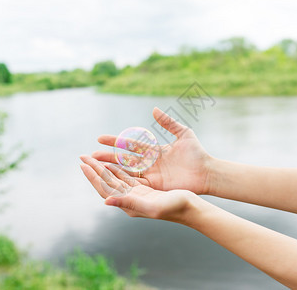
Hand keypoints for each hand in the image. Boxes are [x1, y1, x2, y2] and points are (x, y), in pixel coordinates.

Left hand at [80, 156, 196, 221]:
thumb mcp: (152, 206)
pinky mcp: (145, 188)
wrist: (192, 208)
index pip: (106, 188)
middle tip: (82, 157)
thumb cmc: (175, 208)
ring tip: (92, 158)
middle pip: (107, 182)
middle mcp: (130, 199)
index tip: (83, 164)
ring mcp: (137, 193)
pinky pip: (127, 177)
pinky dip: (117, 169)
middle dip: (94, 169)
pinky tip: (111, 163)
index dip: (93, 176)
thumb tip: (105, 201)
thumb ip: (129, 203)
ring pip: (115, 178)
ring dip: (103, 168)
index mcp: (129, 203)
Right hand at [91, 107, 211, 194]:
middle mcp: (149, 163)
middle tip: (90, 155)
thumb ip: (168, 122)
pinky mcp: (155, 186)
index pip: (129, 144)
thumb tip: (154, 109)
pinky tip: (110, 180)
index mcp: (154, 150)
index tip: (99, 138)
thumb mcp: (183, 134)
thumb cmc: (197, 153)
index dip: (114, 141)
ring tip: (94, 167)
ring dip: (110, 169)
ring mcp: (151, 176)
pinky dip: (123, 182)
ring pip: (126, 172)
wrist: (207, 172)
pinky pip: (136, 184)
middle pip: (123, 160)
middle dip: (107, 157)